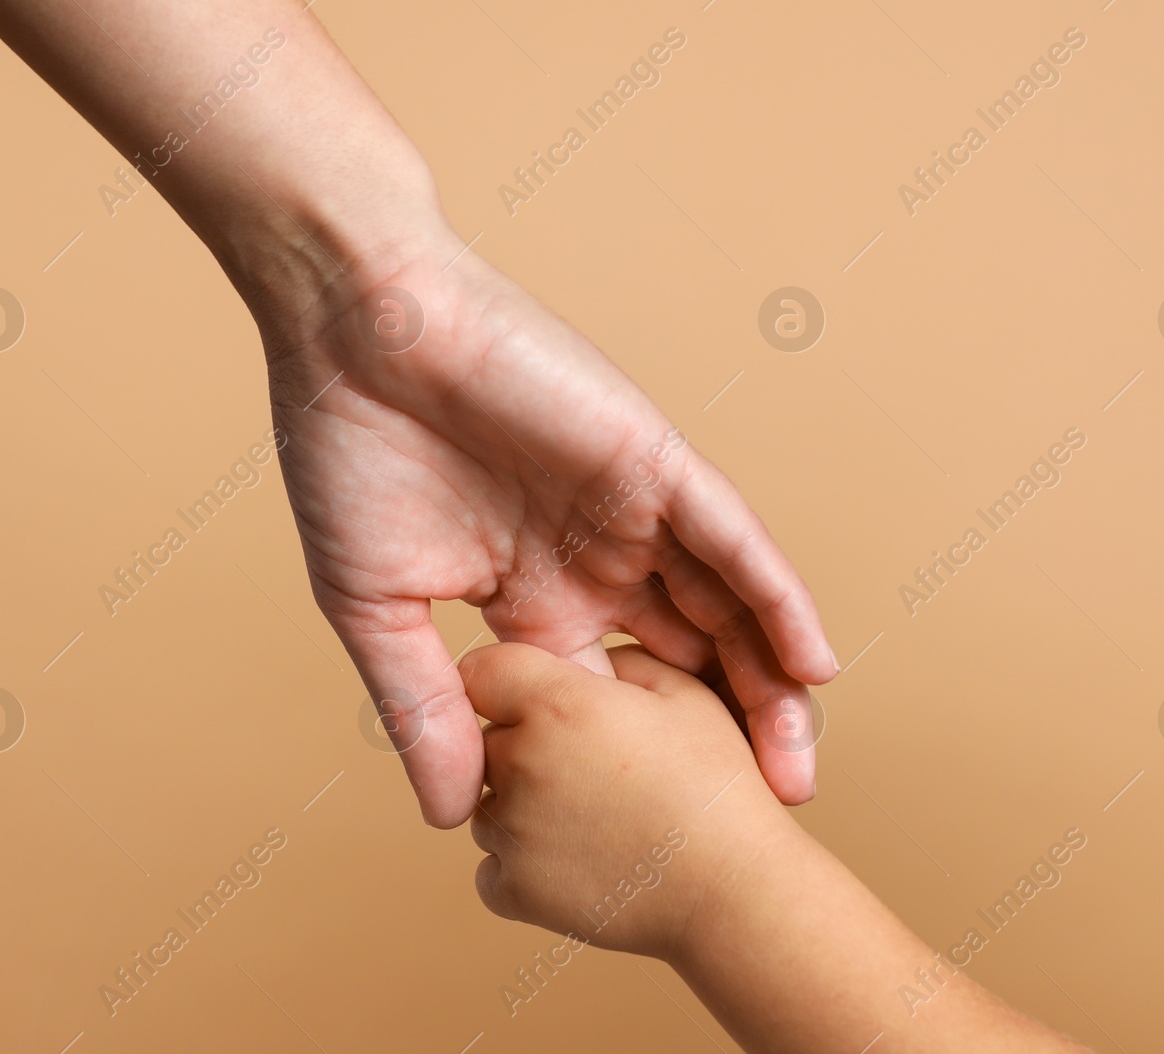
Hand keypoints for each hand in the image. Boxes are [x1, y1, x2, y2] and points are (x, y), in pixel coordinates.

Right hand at [261, 232, 836, 826]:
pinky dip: (775, 598)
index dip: (644, 759)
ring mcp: (631, 512)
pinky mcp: (652, 461)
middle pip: (686, 661)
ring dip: (768, 684)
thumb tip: (448, 816)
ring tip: (799, 764)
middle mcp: (596, 560)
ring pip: (724, 608)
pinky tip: (812, 666)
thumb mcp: (380, 606)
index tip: (672, 834)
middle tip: (768, 810)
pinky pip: (732, 539)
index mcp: (532, 597)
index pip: (610, 694)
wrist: (358, 329)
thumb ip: (422, 707)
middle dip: (729, 734)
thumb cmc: (351, 451)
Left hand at [458, 642, 798, 956]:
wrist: (734, 891)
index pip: (481, 672)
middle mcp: (520, 763)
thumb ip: (619, 659)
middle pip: (487, 740)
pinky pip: (494, 865)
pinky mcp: (513, 890)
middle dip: (524, 745)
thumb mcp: (684, 693)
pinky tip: (585, 859)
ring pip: (488, 804)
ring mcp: (511, 832)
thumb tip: (580, 662)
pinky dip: (525, 865)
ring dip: (522, 806)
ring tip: (597, 818)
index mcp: (556, 704)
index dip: (507, 681)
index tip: (533, 698)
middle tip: (591, 768)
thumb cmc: (718, 788)